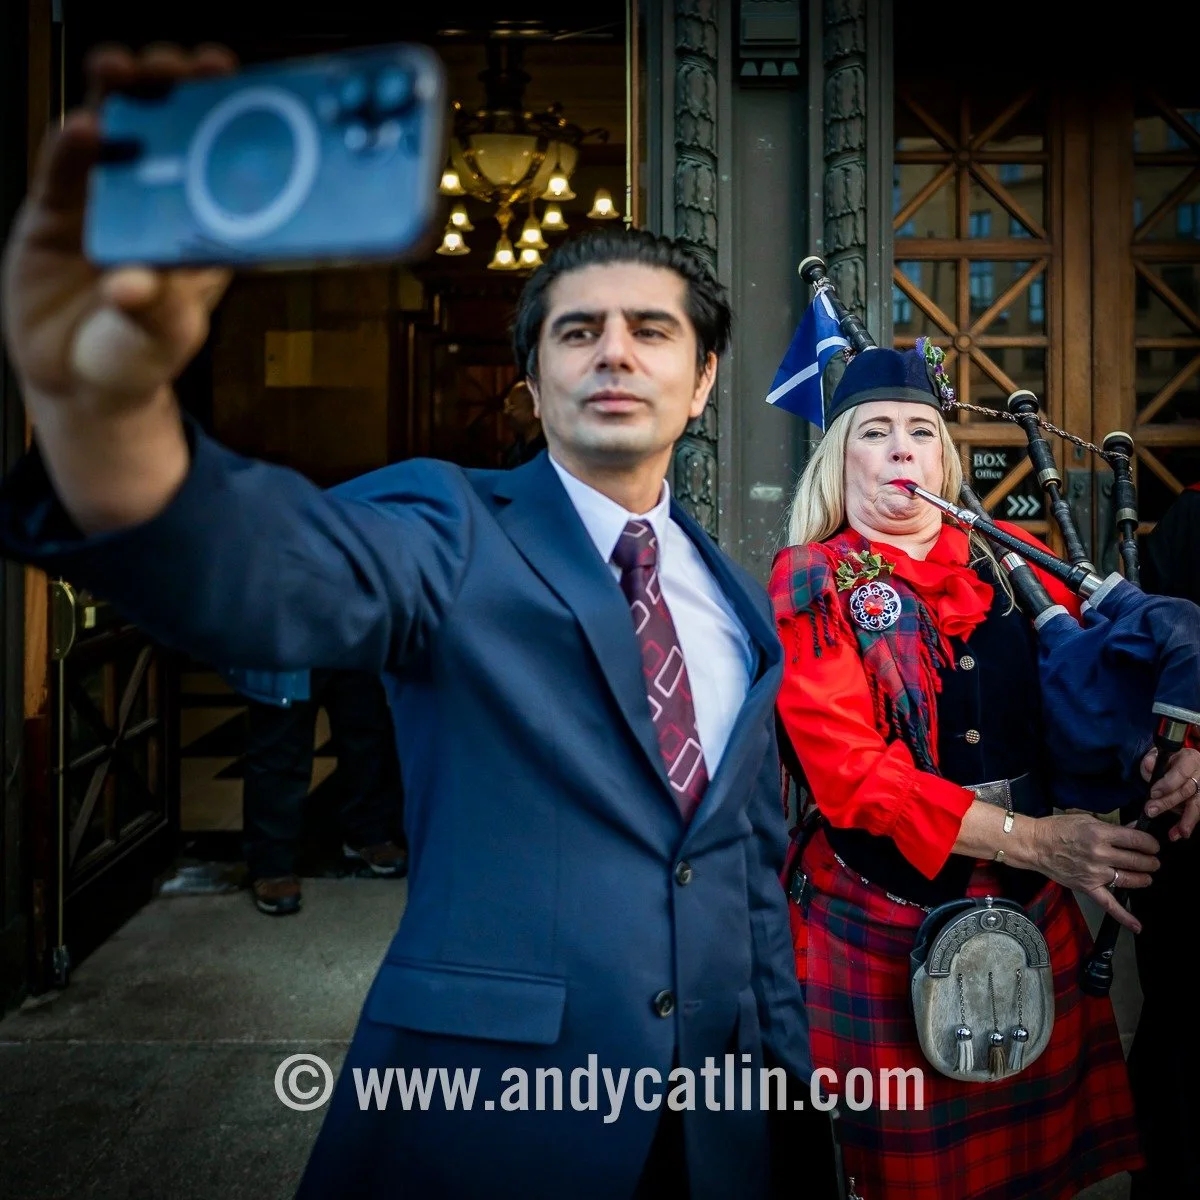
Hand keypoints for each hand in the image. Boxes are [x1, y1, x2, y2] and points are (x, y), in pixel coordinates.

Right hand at [1, 43, 235, 412]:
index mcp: (200, 233)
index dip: (230, 119)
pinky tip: (80, 128)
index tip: (239, 87)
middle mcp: (156, 207)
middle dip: (177, 88)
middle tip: (183, 64)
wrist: (77, 382)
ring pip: (116, 132)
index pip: (221, 164)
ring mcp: (104, 201)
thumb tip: (134, 285)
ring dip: (122, 95)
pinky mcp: (57, 208)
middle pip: (170, 130)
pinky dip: (71, 144)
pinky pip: (64, 168)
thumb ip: (154, 313)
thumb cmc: (138, 359)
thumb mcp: (161, 343)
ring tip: (124, 70)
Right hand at [1029, 812, 1158, 931]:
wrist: (1034, 845)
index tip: (1152, 845)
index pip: (1137, 840)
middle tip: (1152, 859)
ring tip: (1146, 875)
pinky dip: (1124, 916)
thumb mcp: (1086, 819)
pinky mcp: (1087, 887)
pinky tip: (1137, 926)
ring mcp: (1094, 873)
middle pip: (1138, 861)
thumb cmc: (1057, 829)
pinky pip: (1108, 904)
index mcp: (1100, 834)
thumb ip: (1112, 826)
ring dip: (1144, 877)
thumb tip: (1135, 828)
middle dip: (1151, 860)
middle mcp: (1100, 854)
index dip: (1150, 843)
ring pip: (1130, 880)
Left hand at [1142, 745, 1199, 839]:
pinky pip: (1197, 813)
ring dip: (1186, 820)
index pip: (1181, 772)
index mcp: (1190, 759)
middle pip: (1187, 791)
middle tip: (1151, 811)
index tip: (1152, 793)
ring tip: (1178, 833)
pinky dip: (1187, 824)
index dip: (1167, 784)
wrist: (1183, 765)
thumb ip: (1151, 761)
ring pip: (1197, 805)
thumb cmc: (1170, 761)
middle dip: (1168, 803)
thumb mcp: (1159, 756)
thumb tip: (1147, 766)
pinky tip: (1179, 834)